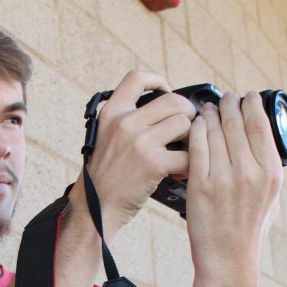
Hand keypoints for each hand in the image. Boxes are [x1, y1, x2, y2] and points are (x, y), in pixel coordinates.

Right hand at [68, 70, 195, 237]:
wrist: (94, 208)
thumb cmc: (103, 176)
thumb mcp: (105, 138)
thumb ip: (127, 121)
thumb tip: (162, 109)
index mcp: (111, 113)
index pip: (137, 78)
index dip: (158, 80)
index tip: (166, 91)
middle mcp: (124, 123)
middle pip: (173, 101)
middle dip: (187, 113)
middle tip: (186, 128)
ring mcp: (140, 142)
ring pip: (185, 124)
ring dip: (191, 139)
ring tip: (184, 151)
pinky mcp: (153, 164)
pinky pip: (187, 154)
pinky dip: (190, 164)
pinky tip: (182, 171)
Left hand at [185, 91, 282, 282]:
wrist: (227, 258)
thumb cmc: (249, 230)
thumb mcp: (272, 199)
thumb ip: (270, 171)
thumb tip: (267, 144)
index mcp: (271, 173)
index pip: (260, 125)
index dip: (251, 105)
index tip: (246, 97)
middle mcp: (249, 172)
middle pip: (236, 123)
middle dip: (228, 105)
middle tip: (224, 98)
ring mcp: (223, 179)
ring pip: (214, 132)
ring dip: (209, 115)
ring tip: (206, 109)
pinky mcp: (200, 186)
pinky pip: (196, 148)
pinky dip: (194, 132)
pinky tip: (193, 126)